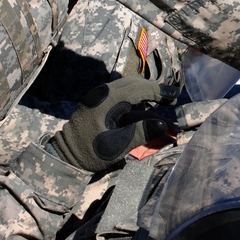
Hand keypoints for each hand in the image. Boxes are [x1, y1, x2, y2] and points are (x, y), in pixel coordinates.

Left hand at [49, 76, 178, 171]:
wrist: (65, 156)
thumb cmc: (89, 152)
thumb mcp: (116, 146)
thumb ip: (140, 133)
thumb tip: (162, 124)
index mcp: (107, 100)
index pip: (138, 89)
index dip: (158, 92)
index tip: (174, 97)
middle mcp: (103, 93)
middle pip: (135, 83)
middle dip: (154, 90)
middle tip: (170, 99)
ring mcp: (99, 96)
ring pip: (128, 87)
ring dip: (145, 92)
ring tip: (161, 102)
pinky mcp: (98, 102)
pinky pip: (121, 94)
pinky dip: (135, 98)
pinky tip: (145, 107)